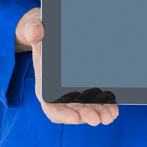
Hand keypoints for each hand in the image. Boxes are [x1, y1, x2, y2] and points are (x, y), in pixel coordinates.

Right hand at [14, 7, 118, 126]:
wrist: (52, 30)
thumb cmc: (42, 31)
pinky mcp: (87, 88)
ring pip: (87, 109)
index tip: (75, 118)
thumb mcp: (35, 28)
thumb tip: (35, 31)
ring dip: (98, 114)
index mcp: (45, 86)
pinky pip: (97, 102)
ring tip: (109, 116)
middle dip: (85, 116)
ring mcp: (74, 92)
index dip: (63, 114)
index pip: (51, 107)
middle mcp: (59, 93)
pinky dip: (105, 106)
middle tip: (97, 119)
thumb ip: (33, 30)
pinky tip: (114, 109)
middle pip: (72, 111)